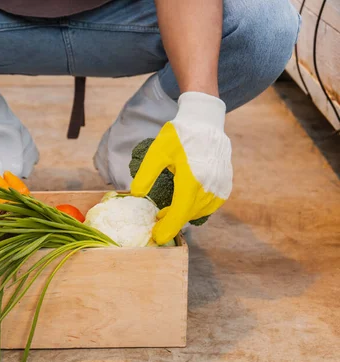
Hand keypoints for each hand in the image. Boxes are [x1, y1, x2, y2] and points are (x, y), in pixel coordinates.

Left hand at [130, 92, 231, 243]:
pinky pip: (209, 205)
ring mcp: (220, 187)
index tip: (157, 238)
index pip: (180, 213)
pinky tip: (184, 202)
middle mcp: (210, 186)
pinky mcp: (226, 185)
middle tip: (156, 222)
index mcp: (192, 179)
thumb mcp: (157, 152)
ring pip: (199, 212)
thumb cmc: (180, 136)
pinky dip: (195, 208)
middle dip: (172, 222)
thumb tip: (136, 195)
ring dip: (183, 215)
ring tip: (166, 212)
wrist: (206, 122)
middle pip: (188, 215)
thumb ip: (146, 174)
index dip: (168, 228)